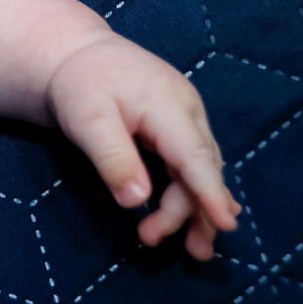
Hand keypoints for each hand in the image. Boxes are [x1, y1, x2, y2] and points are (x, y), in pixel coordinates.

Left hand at [45, 35, 239, 259]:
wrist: (76, 53)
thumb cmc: (80, 84)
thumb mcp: (85, 119)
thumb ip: (113, 157)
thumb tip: (137, 201)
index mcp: (169, 106)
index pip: (196, 156)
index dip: (211, 193)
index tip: (226, 224)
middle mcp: (189, 113)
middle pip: (199, 170)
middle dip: (187, 211)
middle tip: (153, 241)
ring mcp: (188, 119)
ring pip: (200, 170)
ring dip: (195, 209)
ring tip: (192, 250)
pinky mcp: (179, 127)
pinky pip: (193, 164)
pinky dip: (194, 192)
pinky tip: (201, 219)